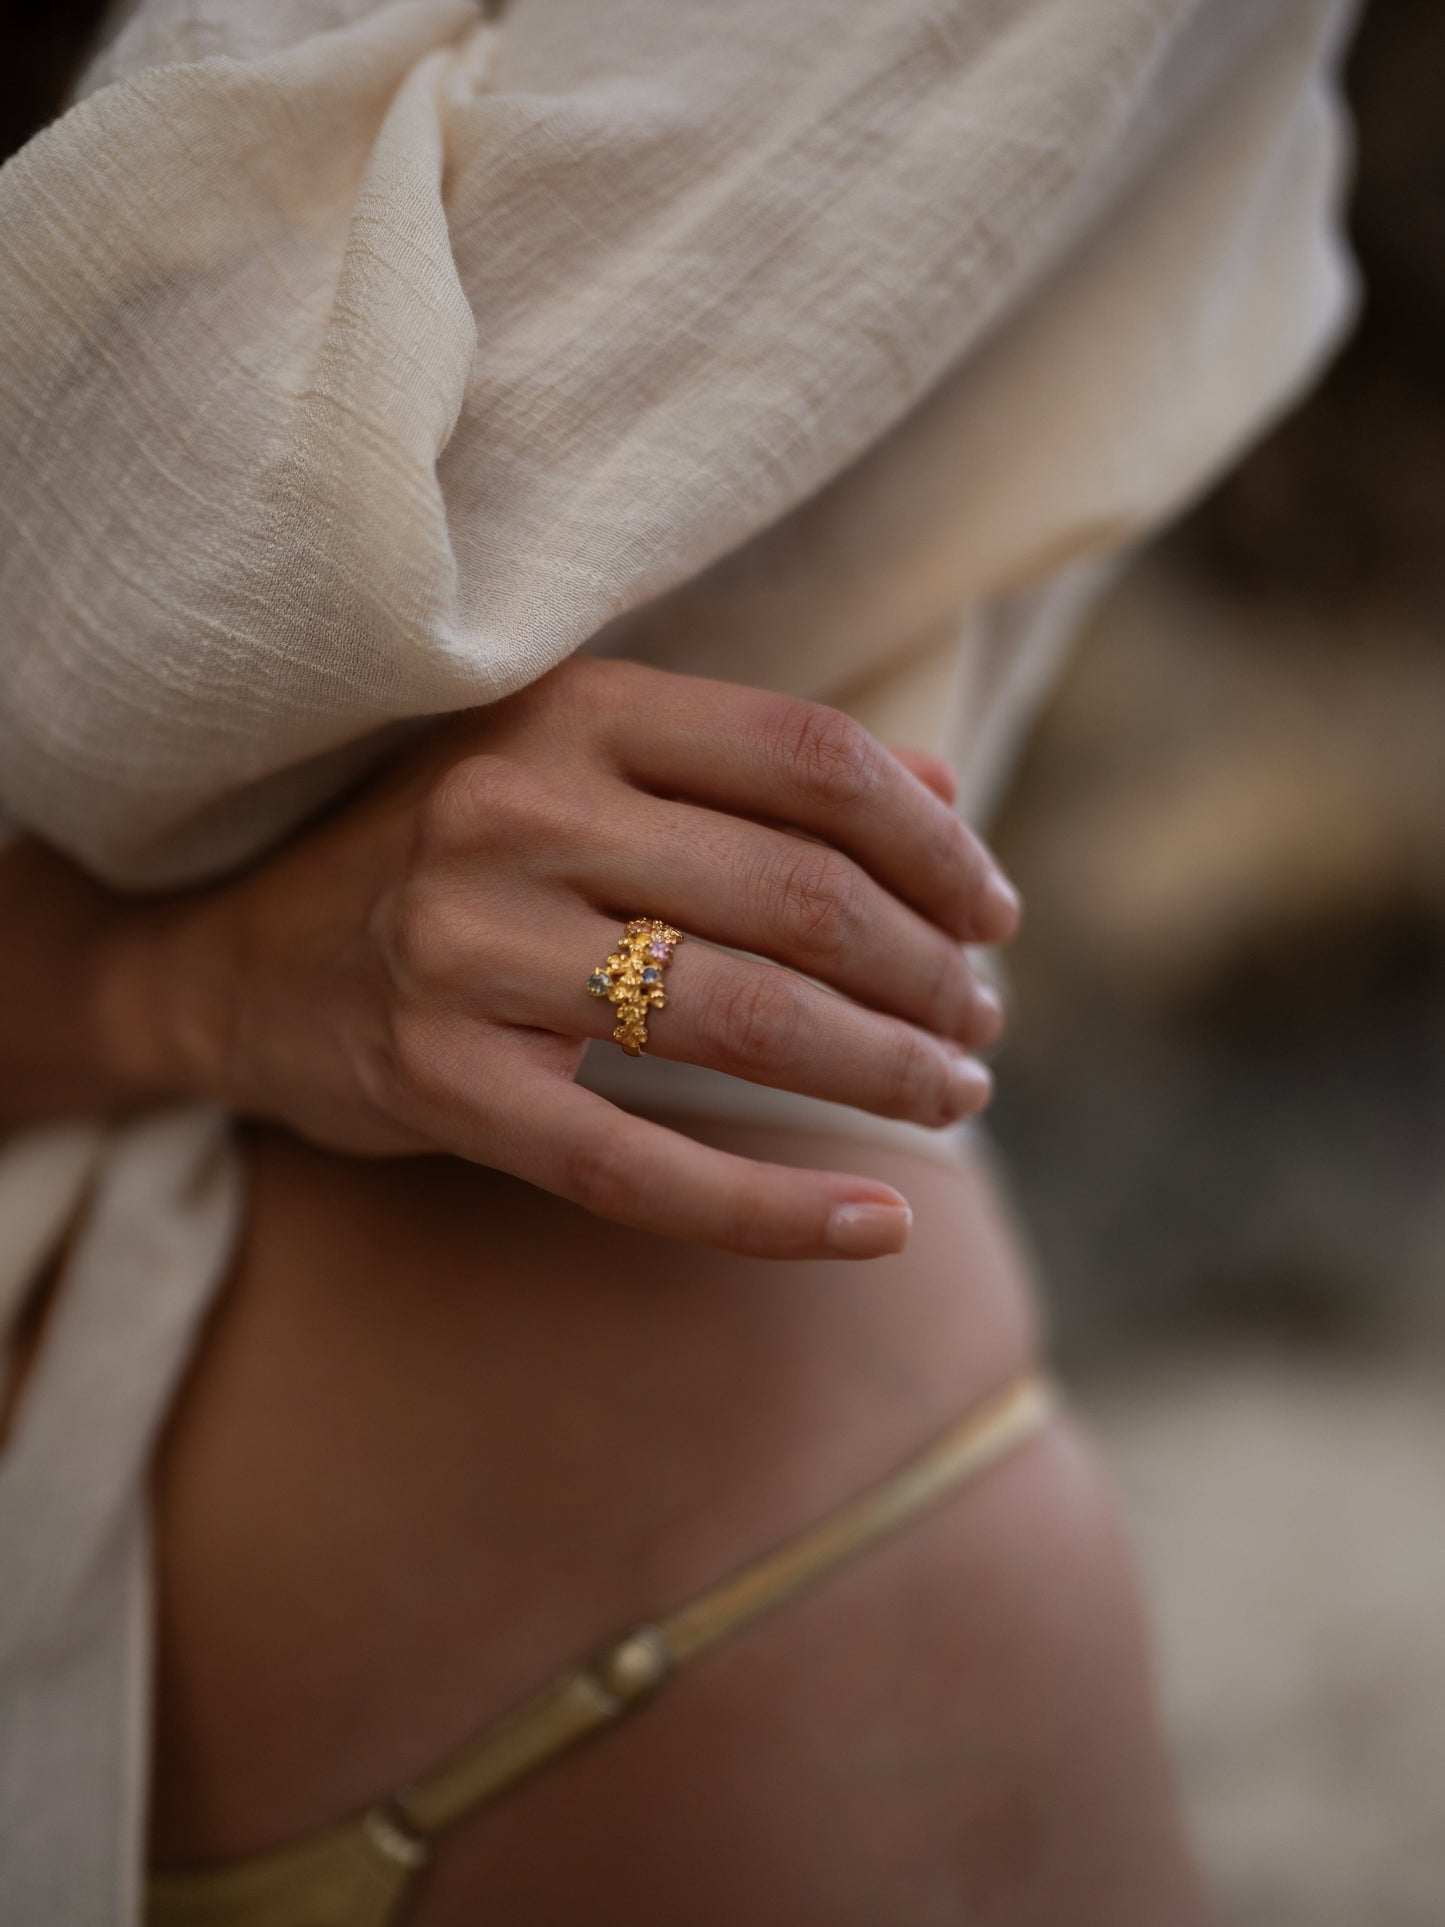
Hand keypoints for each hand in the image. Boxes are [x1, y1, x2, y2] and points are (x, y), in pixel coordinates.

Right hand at [113, 657, 1020, 1258]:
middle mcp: (517, 812)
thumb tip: (946, 798)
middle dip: (931, 973)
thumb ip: (753, 765)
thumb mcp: (583, 759)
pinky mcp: (442, 1084)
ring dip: (889, 1071)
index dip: (938, 848)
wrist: (237, 950)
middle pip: (803, 897)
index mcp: (573, 708)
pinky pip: (641, 1166)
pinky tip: (882, 1226)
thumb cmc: (451, 847)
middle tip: (984, 1024)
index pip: (814, 761)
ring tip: (955, 1095)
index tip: (997, 914)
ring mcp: (469, 951)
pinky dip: (779, 1210)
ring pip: (746, 1021)